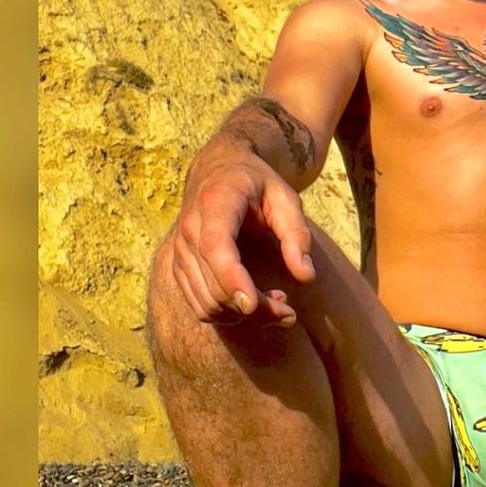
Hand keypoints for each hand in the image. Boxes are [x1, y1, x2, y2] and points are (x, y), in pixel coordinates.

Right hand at [172, 155, 314, 325]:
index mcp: (215, 203)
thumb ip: (297, 234)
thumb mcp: (286, 198)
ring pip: (207, 303)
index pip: (215, 247)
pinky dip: (228, 315)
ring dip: (243, 316)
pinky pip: (200, 306)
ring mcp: (179, 251)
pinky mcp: (179, 267)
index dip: (231, 278)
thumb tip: (306, 276)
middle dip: (254, 309)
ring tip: (277, 303)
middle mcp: (189, 229)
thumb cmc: (258, 184)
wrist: (219, 170)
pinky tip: (254, 301)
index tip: (252, 305)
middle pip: (214, 285)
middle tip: (290, 314)